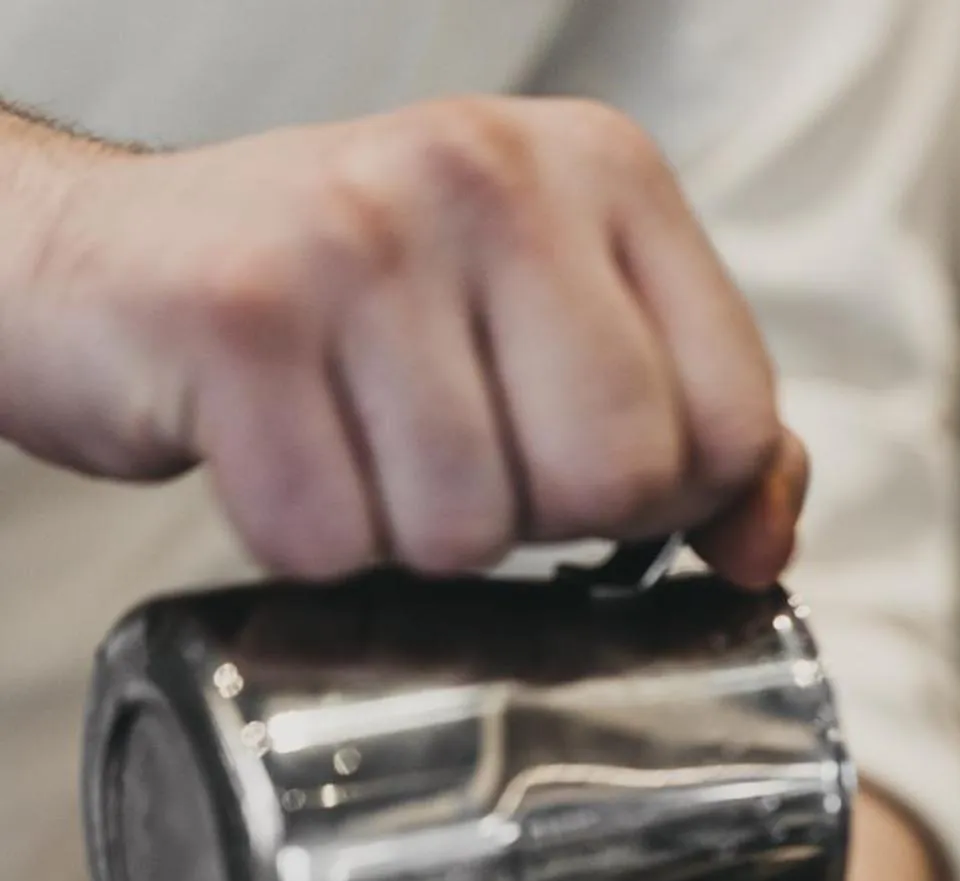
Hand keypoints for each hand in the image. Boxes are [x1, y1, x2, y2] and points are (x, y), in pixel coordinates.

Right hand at [0, 99, 804, 583]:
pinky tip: (279, 458)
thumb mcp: (544, 322)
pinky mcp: (241, 316)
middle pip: (612, 481)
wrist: (110, 268)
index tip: (574, 474)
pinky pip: (330, 540)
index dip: (662, 503)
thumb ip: (688, 417)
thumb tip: (764, 541)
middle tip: (449, 458)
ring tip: (354, 445)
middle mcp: (487, 173)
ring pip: (468, 530)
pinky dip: (301, 543)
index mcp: (599, 171)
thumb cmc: (348, 313)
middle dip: (532, 524)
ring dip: (404, 537)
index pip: (732, 423)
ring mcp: (359, 235)